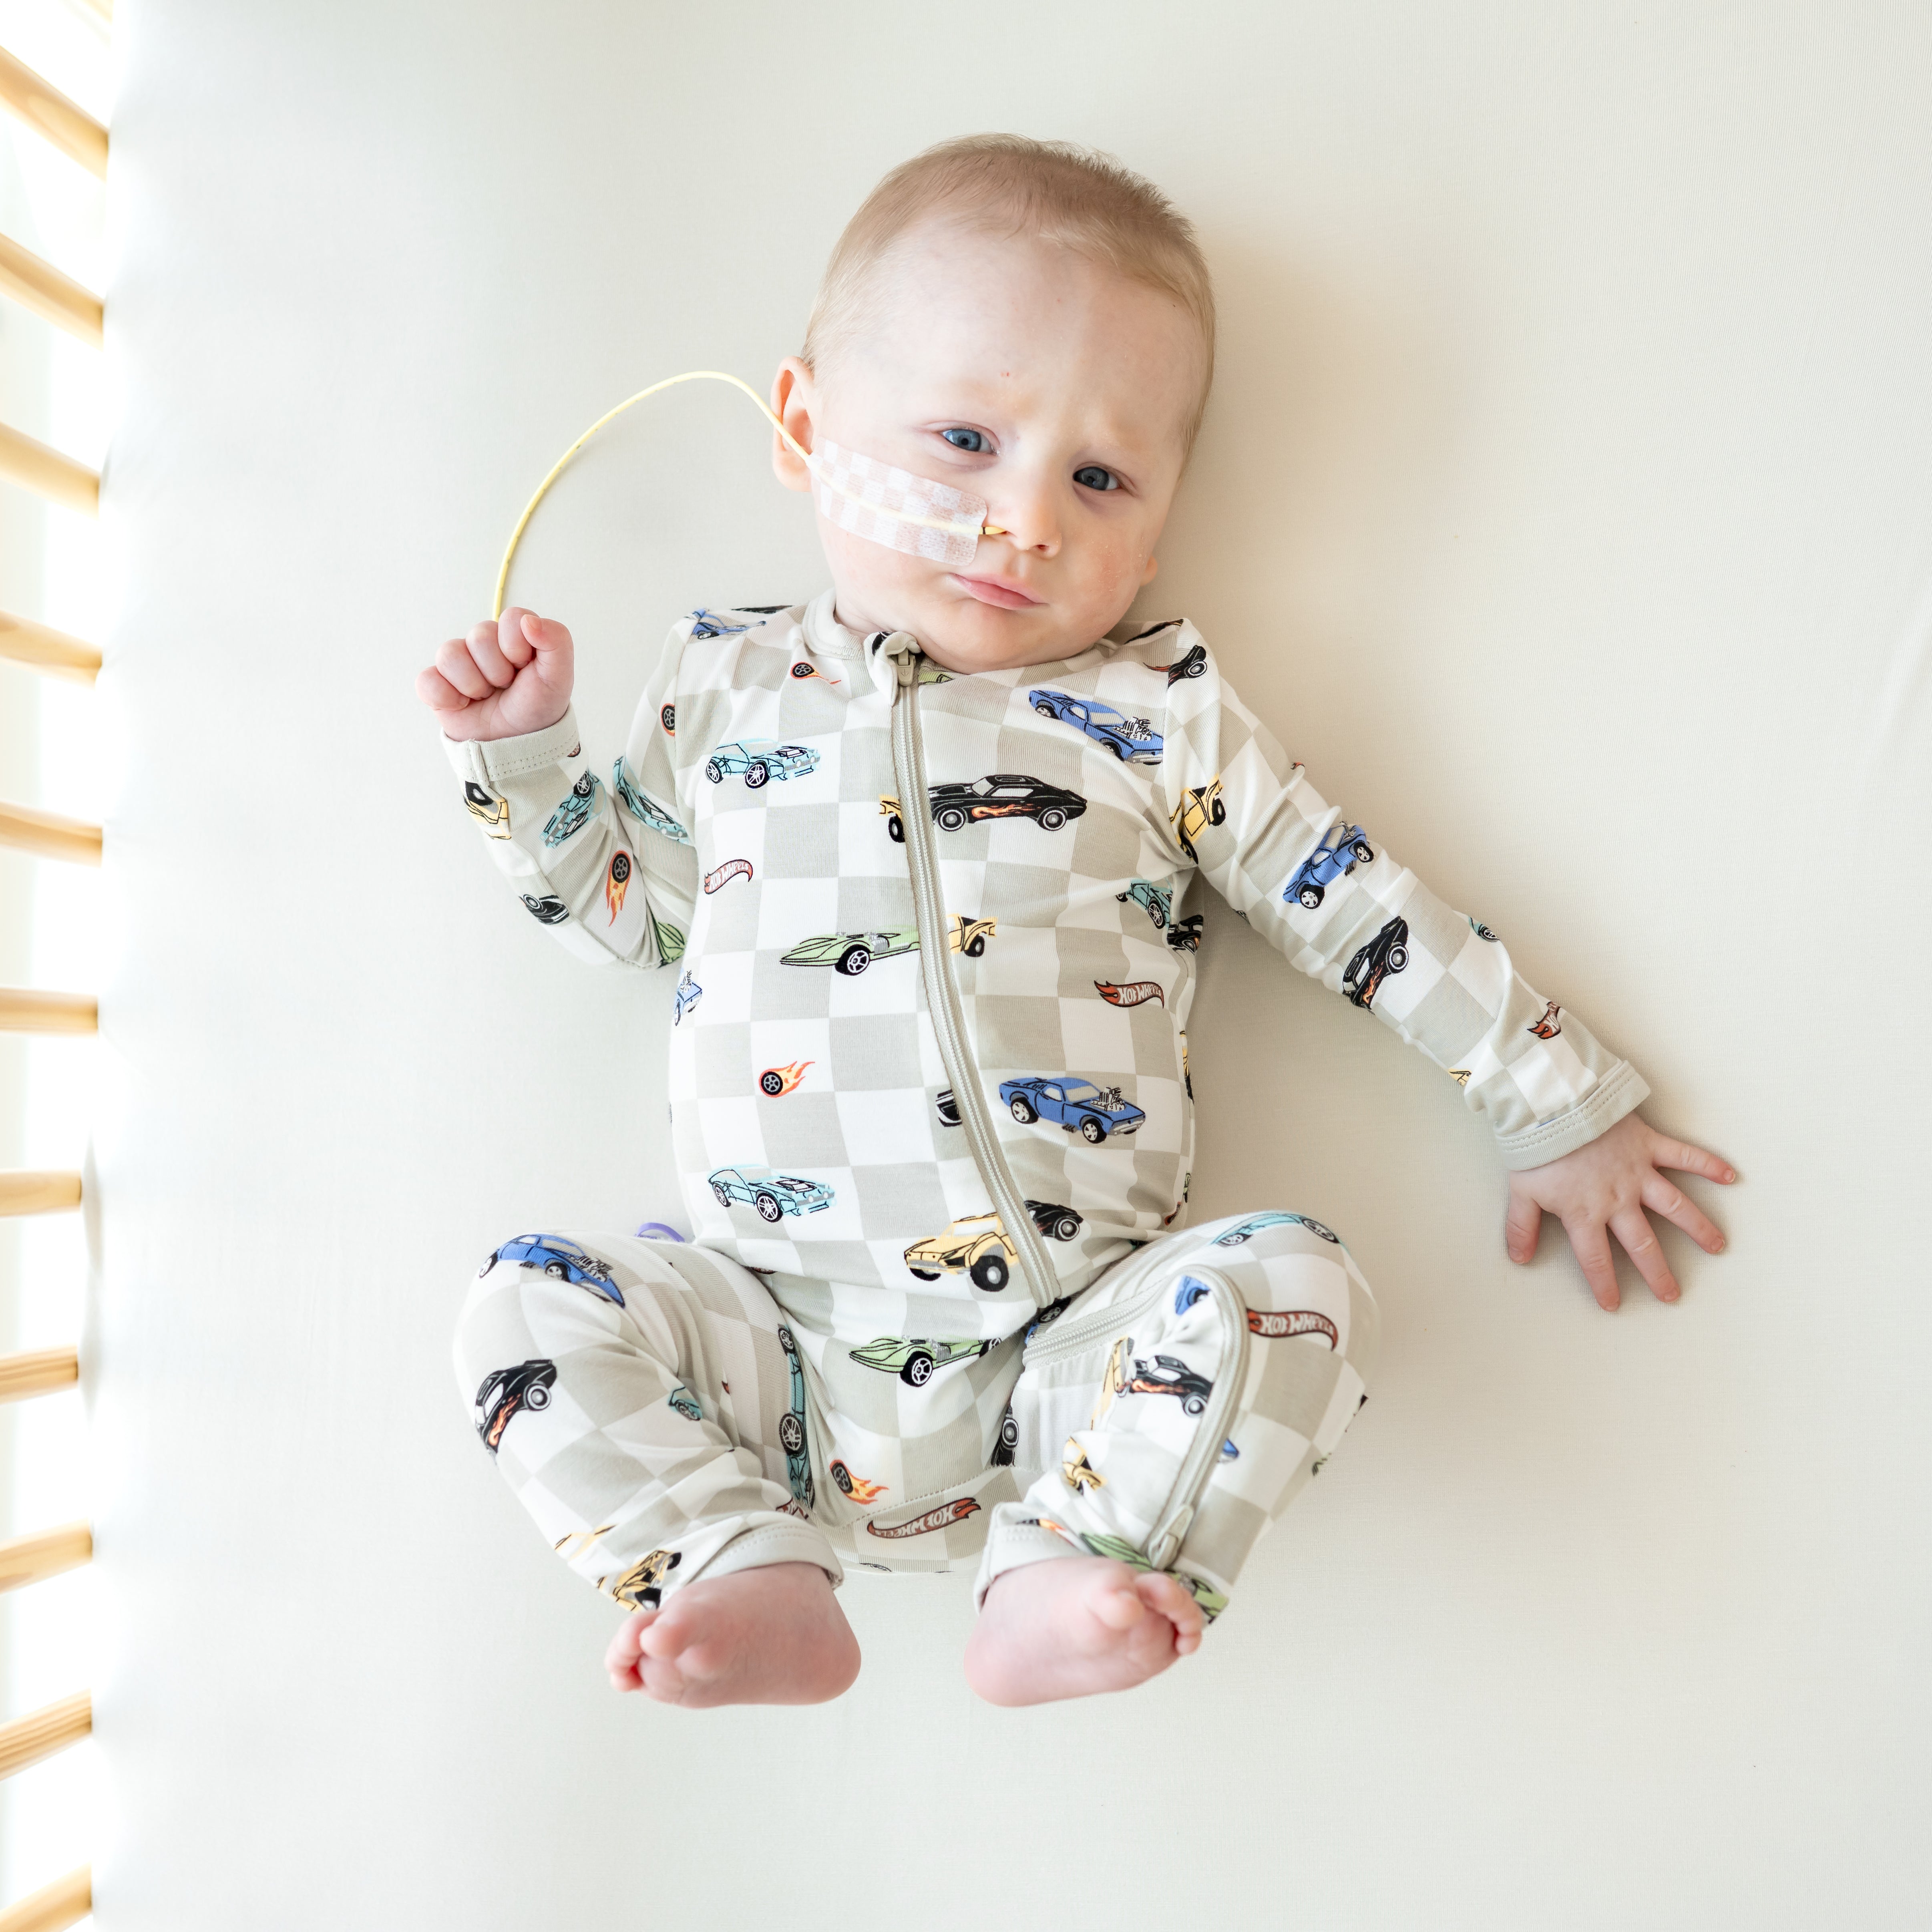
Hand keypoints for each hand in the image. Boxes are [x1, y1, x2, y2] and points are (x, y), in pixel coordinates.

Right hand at [416, 607, 572, 742]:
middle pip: (479, 635)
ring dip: (474, 684)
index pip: (510, 618)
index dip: (517, 646)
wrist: (518, 744)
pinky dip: (446, 696)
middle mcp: (482, 644)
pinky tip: (463, 705)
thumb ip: (557, 640)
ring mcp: (458, 664)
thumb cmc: (537, 707)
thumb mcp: (559, 676)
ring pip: (450, 655)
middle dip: (498, 670)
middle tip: (506, 686)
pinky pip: (427, 680)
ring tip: (486, 696)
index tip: (524, 668)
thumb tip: (528, 620)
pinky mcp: (437, 686)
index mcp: (512, 636)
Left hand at [1506, 1111, 1732, 1310]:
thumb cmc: (1536, 1146)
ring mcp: (1637, 1172)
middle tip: (1673, 1294)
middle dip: (1658, 1272)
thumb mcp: (1521, 1189)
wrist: (1553, 1103)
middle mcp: (1617, 1199)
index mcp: (1585, 1212)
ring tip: (1717, 1246)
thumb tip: (1518, 1257)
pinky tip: (1730, 1176)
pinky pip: (1684, 1156)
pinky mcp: (1648, 1144)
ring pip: (1674, 1205)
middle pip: (1642, 1244)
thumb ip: (1521, 1226)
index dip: (1603, 1283)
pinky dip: (1708, 1164)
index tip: (1613, 1304)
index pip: (1595, 1258)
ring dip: (1697, 1227)